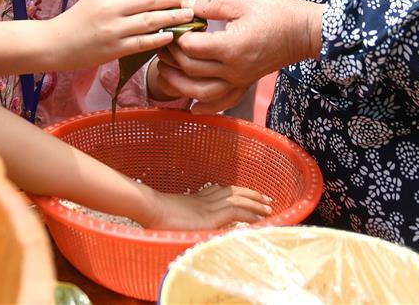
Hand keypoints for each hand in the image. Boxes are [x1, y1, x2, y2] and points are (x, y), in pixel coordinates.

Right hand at [48, 0, 194, 70]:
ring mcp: (112, 29)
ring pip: (149, 21)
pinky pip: (141, 42)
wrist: (55, 43)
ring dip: (172, 18)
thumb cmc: (76, 21)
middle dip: (173, 1)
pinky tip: (171, 36)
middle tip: (189, 2)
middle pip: (149, 1)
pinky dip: (158, 38)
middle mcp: (110, 8)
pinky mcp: (113, 48)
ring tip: (188, 17)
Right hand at [142, 182, 272, 229]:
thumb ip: (186, 219)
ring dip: (255, 202)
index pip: (222, 192)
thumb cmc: (155, 216)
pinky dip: (249, 213)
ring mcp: (208, 206)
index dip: (238, 193)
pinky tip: (259, 219)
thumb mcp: (174, 217)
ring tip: (269, 207)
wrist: (149, 208)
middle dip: (252, 194)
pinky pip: (235, 212)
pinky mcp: (210, 216)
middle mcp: (205, 199)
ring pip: (238, 199)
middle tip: (267, 199)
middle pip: (233, 191)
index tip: (249, 196)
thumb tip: (191, 227)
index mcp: (197, 199)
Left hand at [154, 0, 323, 112]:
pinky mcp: (245, 84)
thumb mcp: (241, 1)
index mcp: (232, 46)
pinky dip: (205, 108)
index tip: (170, 23)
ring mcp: (240, 80)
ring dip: (179, 84)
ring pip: (201, 93)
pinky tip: (191, 108)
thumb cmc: (275, 12)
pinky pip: (222, 103)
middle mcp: (234, 69)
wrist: (304, 31)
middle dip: (171, 56)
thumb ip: (211, 4)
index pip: (191, 47)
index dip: (175, 35)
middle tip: (162, 42)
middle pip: (192, 69)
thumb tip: (185, 6)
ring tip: (164, 69)